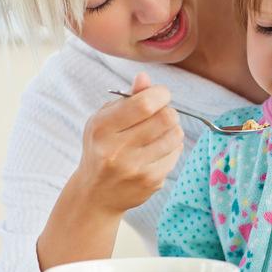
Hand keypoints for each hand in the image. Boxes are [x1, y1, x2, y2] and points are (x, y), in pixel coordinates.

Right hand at [74, 72, 183, 214]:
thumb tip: (145, 77)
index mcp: (102, 128)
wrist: (95, 195)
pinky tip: (157, 151)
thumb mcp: (105, 120)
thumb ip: (127, 98)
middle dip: (169, 112)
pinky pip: (176, 154)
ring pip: (176, 136)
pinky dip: (172, 148)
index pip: (144, 103)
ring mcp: (135, 168)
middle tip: (162, 115)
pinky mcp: (150, 181)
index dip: (160, 94)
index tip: (159, 95)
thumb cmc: (102, 148)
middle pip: (166, 118)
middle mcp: (116, 150)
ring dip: (173, 129)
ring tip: (160, 133)